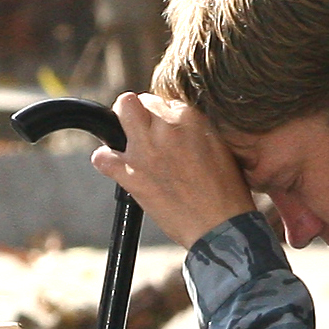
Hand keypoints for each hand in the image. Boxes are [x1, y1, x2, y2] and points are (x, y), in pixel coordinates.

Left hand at [92, 92, 253, 249]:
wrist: (220, 227)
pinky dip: (104, 160)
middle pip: (140, 101)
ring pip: (122, 111)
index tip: (167, 134)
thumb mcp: (220, 148)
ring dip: (121, 125)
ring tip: (129, 144)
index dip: (163, 118)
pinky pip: (102, 157)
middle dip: (140, 114)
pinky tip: (115, 167)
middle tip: (145, 134)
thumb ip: (197, 130)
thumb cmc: (226, 193)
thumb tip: (179, 126)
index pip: (165, 101)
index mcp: (192, 119)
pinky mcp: (132, 175)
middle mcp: (168, 128)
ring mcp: (147, 150)